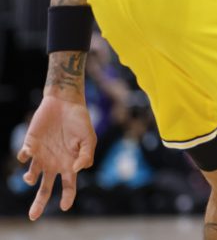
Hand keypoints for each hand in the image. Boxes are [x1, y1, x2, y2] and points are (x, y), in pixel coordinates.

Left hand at [17, 96, 95, 220]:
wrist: (65, 102)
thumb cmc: (80, 120)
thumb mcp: (89, 138)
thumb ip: (87, 155)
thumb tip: (77, 170)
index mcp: (70, 164)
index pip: (68, 186)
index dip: (67, 197)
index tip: (64, 207)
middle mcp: (54, 163)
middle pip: (45, 188)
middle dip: (39, 203)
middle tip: (33, 217)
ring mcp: (41, 155)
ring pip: (31, 175)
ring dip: (29, 179)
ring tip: (31, 178)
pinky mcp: (31, 144)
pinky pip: (24, 156)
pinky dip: (24, 156)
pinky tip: (29, 152)